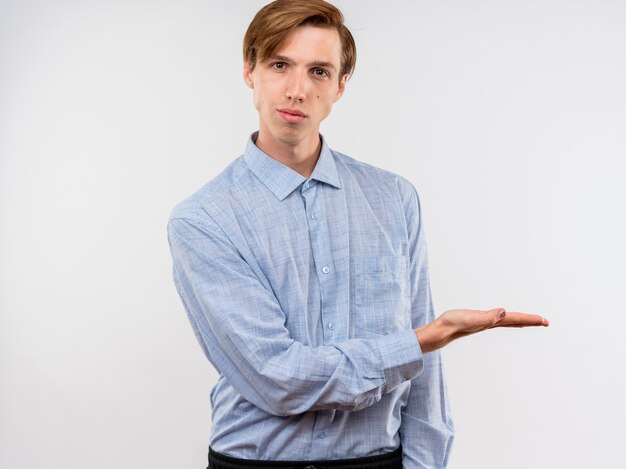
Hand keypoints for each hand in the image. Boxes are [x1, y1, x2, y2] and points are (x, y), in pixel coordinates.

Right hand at [414, 308, 548, 352]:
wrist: (440, 332)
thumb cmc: (453, 324)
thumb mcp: (471, 318)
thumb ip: (488, 317)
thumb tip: (505, 312)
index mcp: (493, 322)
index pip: (516, 319)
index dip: (530, 319)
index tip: (546, 321)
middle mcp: (491, 324)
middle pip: (515, 322)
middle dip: (530, 321)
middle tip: (545, 321)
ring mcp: (484, 324)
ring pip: (507, 322)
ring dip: (519, 321)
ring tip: (529, 320)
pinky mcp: (477, 322)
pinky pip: (497, 320)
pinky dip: (506, 319)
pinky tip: (503, 318)